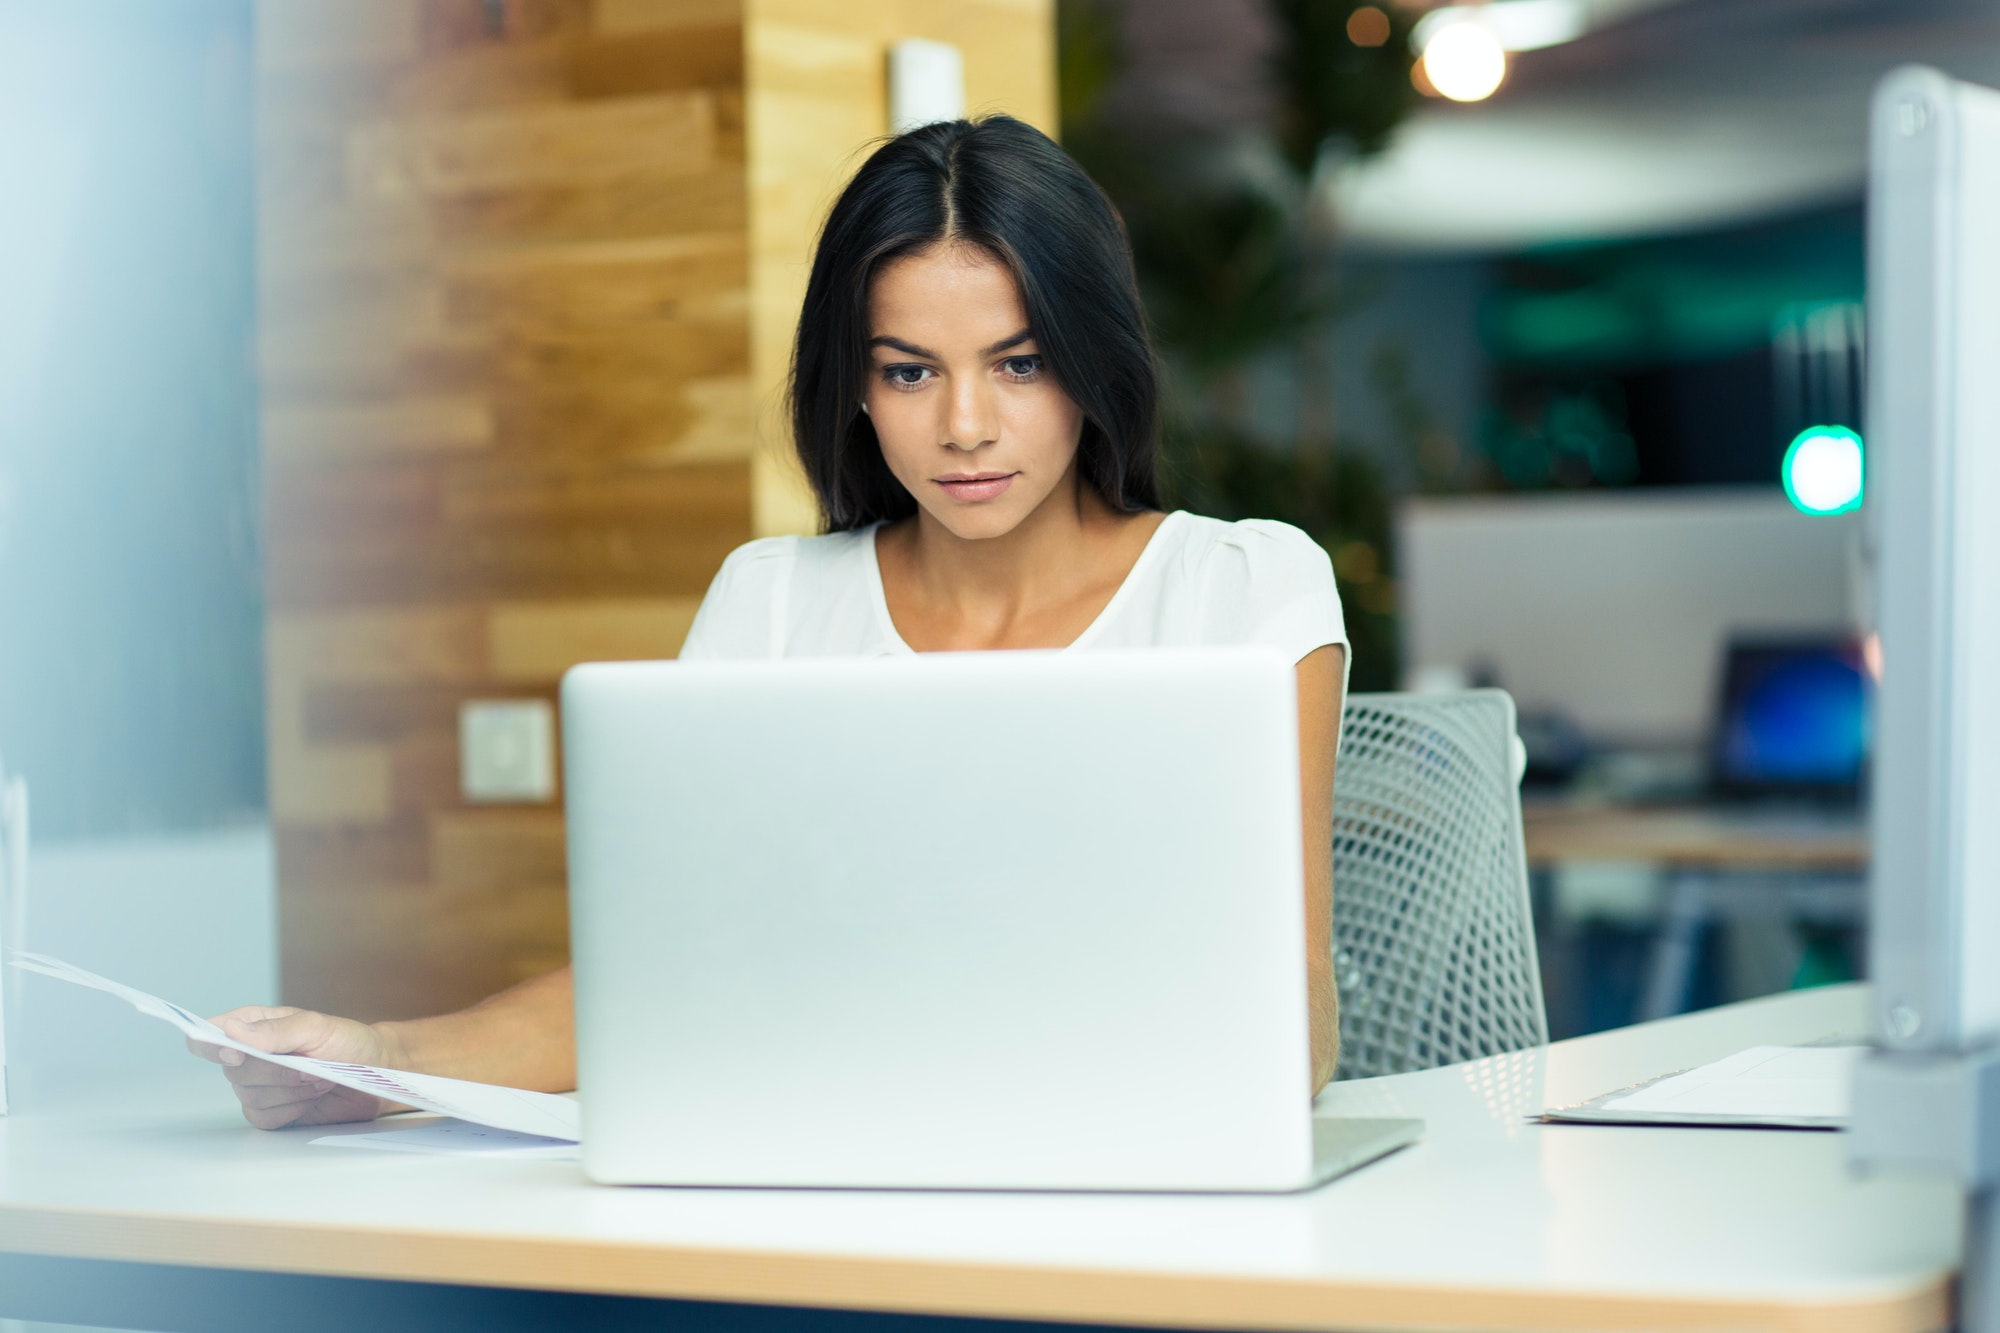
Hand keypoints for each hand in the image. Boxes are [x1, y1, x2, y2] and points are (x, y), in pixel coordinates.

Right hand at [187, 1006, 409, 1129]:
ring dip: (290, 1090)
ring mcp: (258, 1087)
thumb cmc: (349, 1043)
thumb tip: (232, 1031)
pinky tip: (312, 1096)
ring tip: (318, 1078)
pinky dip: (292, 1108)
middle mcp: (250, 1057)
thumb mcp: (318, 1027)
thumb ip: (276, 1031)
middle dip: (276, 1071)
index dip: (210, 1045)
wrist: (376, 1074)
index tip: (233, 1053)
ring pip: (250, 1096)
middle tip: (310, 1065)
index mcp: (255, 1026)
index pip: (209, 1034)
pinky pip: (265, 1117)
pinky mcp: (271, 1113)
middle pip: (232, 1072)